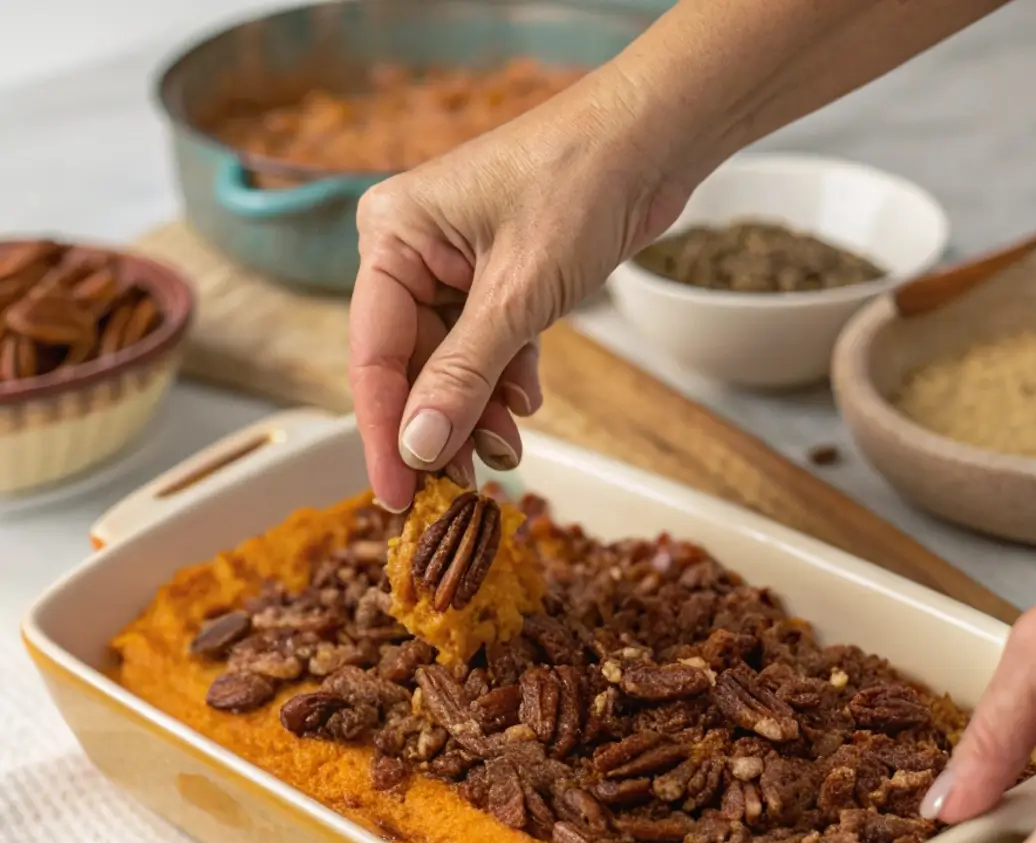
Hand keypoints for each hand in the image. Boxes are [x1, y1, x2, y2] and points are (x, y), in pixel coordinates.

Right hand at [348, 1, 1010, 512]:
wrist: (651, 139)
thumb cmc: (580, 186)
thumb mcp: (518, 296)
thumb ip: (464, 377)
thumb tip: (419, 450)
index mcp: (392, 238)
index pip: (373, 357)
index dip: (384, 435)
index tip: (397, 501)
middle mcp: (411, 252)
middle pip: (412, 368)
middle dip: (445, 428)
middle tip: (466, 490)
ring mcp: (452, 267)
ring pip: (452, 365)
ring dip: (481, 412)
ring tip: (511, 450)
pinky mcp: (493, 279)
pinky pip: (485, 347)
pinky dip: (506, 381)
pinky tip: (527, 403)